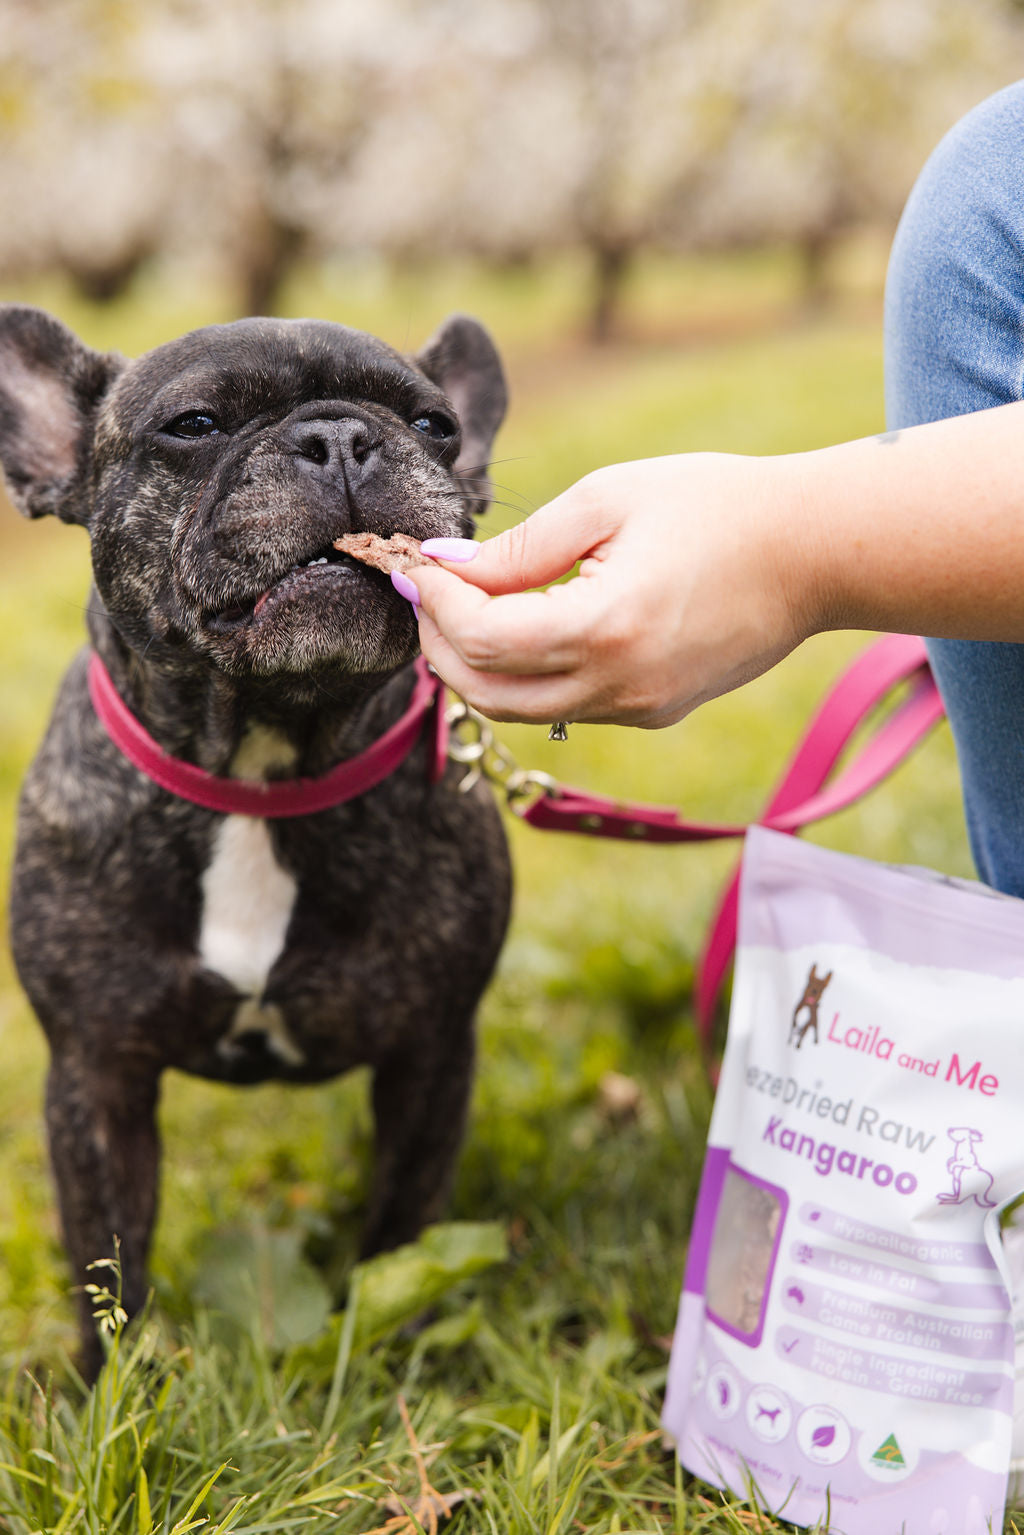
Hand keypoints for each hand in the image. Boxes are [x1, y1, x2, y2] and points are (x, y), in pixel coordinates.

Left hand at [407, 453, 815, 728]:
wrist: (814, 554)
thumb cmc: (716, 506)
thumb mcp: (608, 501)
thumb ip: (520, 546)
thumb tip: (446, 566)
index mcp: (605, 628)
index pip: (481, 638)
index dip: (433, 602)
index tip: (413, 563)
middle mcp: (618, 687)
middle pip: (486, 692)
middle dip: (437, 645)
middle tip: (422, 593)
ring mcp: (638, 709)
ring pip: (521, 710)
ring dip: (476, 667)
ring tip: (459, 609)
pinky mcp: (653, 712)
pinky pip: (566, 706)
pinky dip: (526, 674)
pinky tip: (521, 626)